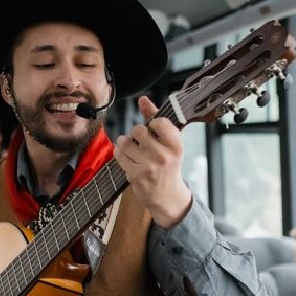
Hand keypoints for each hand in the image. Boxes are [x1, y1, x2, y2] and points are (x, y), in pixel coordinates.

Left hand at [113, 96, 191, 228]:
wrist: (166, 196)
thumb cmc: (168, 165)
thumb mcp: (169, 143)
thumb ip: (156, 119)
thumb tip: (142, 99)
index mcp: (176, 145)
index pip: (158, 121)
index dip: (152, 124)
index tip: (154, 131)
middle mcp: (164, 156)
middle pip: (138, 130)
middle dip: (136, 133)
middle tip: (139, 140)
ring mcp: (148, 167)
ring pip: (125, 142)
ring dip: (124, 142)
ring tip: (129, 146)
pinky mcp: (135, 175)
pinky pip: (119, 155)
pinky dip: (119, 153)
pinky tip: (126, 155)